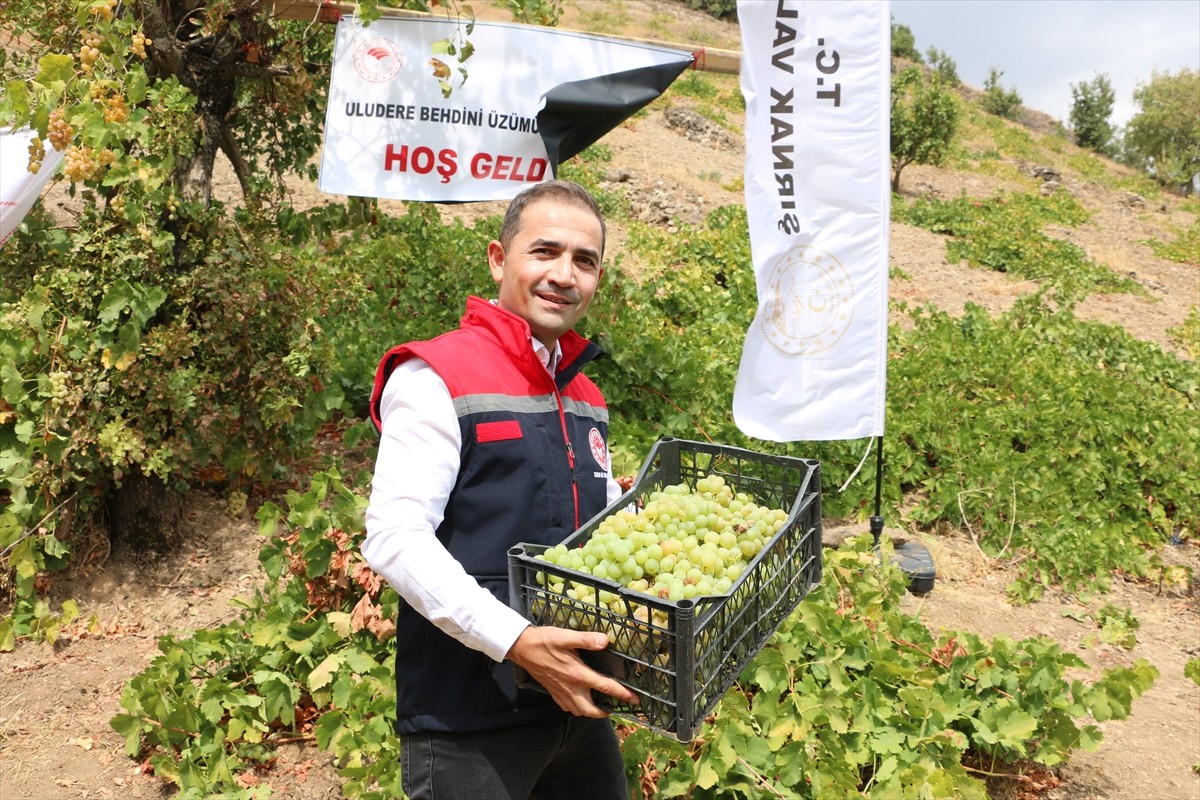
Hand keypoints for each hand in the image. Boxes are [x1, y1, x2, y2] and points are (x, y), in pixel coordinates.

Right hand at [506, 625, 639, 717]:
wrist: (521, 648)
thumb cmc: (544, 640)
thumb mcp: (566, 636)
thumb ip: (586, 639)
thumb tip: (606, 641)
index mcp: (578, 674)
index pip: (605, 687)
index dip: (622, 694)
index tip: (634, 699)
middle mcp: (570, 687)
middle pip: (591, 710)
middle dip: (605, 713)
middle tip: (615, 708)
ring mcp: (560, 692)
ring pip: (578, 712)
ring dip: (591, 712)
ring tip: (599, 706)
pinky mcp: (552, 692)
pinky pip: (566, 707)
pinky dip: (576, 708)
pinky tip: (579, 700)